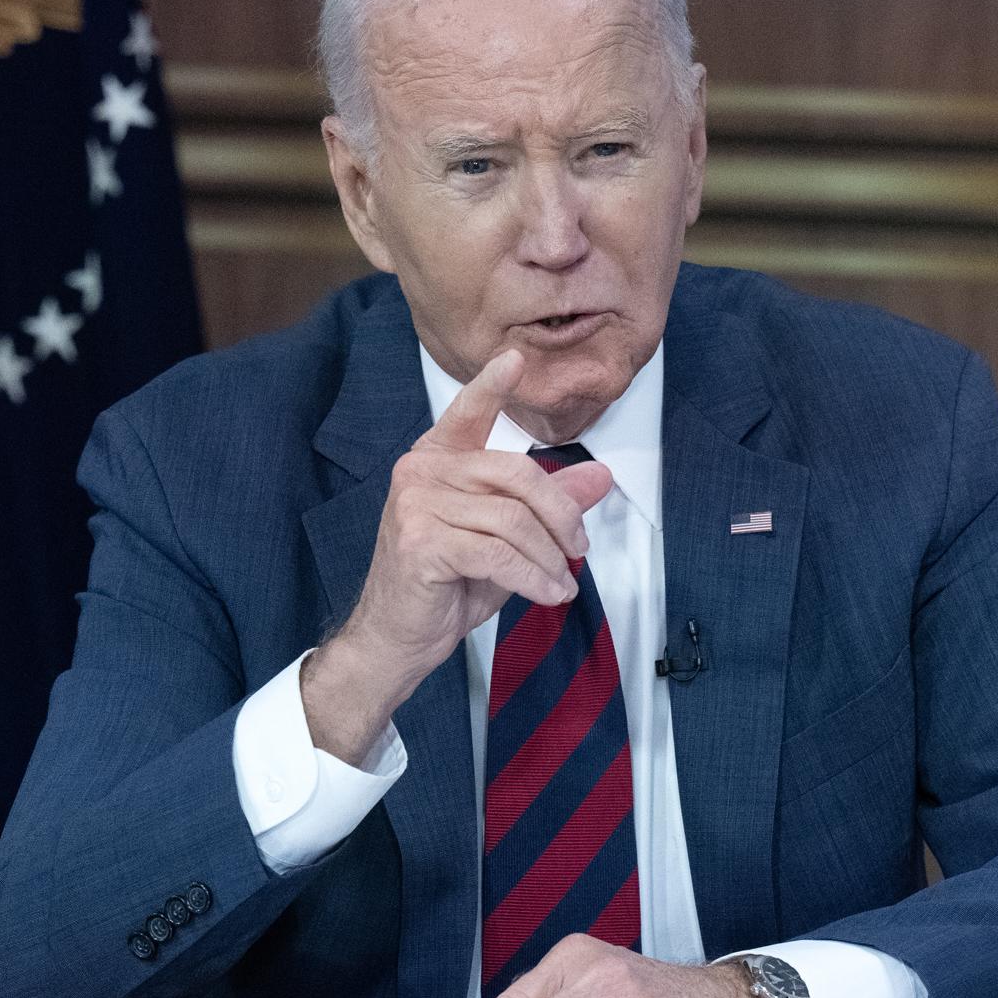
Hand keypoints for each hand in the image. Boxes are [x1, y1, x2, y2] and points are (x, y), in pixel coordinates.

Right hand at [302, 349, 614, 762]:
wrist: (397, 639)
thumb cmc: (447, 586)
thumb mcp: (508, 539)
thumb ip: (548, 503)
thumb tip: (601, 477)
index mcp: (437, 460)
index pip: (467, 412)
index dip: (492, 385)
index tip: (516, 358)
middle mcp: (421, 472)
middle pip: (515, 473)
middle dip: (560, 514)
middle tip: (579, 548)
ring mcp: (416, 504)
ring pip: (512, 520)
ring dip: (549, 558)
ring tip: (562, 583)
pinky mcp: (422, 542)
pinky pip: (499, 554)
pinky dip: (534, 577)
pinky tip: (548, 593)